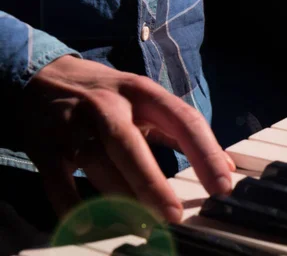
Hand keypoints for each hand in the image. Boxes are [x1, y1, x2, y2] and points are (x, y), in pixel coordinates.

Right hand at [22, 55, 235, 223]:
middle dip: (153, 183)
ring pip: (98, 166)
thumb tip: (228, 166)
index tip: (223, 185)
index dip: (206, 153)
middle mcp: (109, 106)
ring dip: (121, 201)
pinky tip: (89, 227)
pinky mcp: (44, 145)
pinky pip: (58, 182)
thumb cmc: (108, 95)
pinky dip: (73, 207)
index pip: (182, 120)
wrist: (43, 76)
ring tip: (143, 227)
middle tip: (174, 215)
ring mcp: (73, 125)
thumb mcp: (146, 100)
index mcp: (143, 93)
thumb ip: (181, 132)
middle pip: (131, 145)